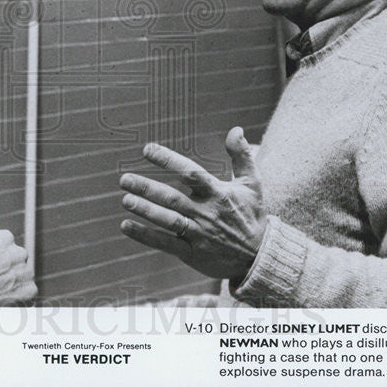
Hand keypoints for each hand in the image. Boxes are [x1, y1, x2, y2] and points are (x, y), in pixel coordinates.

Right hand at [0, 230, 36, 305]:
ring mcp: (24, 271)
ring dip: (16, 283)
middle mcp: (18, 252)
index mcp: (3, 238)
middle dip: (9, 268)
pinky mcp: (28, 290)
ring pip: (24, 276)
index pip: (7, 244)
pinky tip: (6, 302)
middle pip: (18, 259)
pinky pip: (28, 293)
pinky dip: (20, 299)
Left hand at [119, 127, 266, 279]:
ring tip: (126, 199)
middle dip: (148, 188)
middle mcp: (207, 213)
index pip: (191, 173)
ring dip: (146, 210)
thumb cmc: (252, 215)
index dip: (169, 160)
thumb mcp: (253, 183)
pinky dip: (146, 236)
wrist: (261, 256)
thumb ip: (242, 155)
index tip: (147, 149)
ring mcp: (199, 234)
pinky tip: (127, 226)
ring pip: (168, 220)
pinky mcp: (193, 254)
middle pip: (173, 198)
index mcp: (219, 193)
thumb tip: (236, 129)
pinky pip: (166, 244)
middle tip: (125, 179)